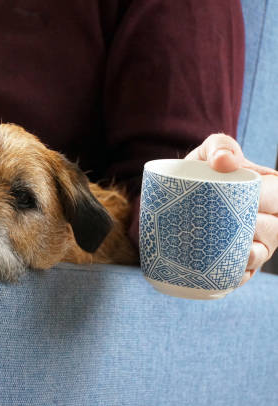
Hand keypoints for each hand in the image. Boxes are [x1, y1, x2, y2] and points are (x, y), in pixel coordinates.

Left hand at [185, 134, 277, 285]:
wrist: (179, 196)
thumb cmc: (203, 169)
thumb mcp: (209, 151)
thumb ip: (219, 146)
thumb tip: (223, 161)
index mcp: (272, 189)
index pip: (276, 196)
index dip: (263, 201)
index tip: (241, 201)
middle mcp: (272, 219)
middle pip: (271, 230)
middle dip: (252, 231)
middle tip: (221, 226)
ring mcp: (258, 243)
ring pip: (259, 255)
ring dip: (245, 257)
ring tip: (222, 251)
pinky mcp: (241, 263)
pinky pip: (243, 274)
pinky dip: (234, 277)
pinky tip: (223, 278)